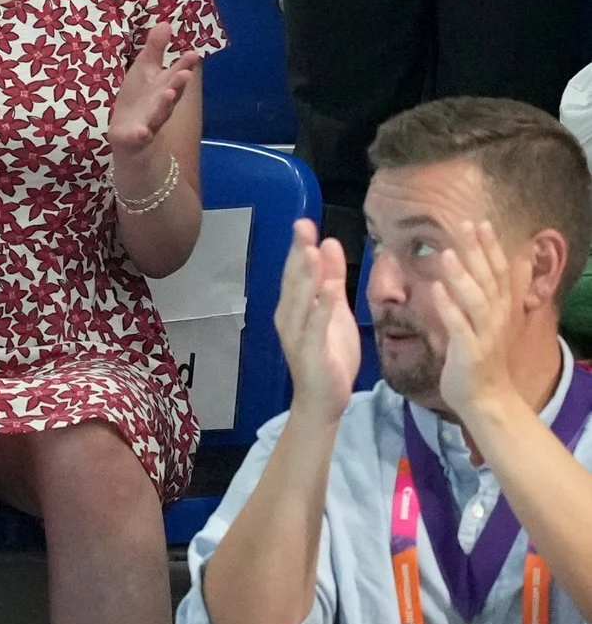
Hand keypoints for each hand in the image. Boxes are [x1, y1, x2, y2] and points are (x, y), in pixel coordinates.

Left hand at [107, 21, 202, 157]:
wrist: (129, 134)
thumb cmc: (139, 98)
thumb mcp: (145, 70)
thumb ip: (155, 49)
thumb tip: (165, 22)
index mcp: (163, 86)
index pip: (175, 74)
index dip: (183, 65)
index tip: (193, 53)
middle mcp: (161, 104)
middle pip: (171, 93)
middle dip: (178, 84)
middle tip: (185, 73)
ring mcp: (150, 121)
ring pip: (159, 113)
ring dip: (164, 105)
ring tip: (168, 94)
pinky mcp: (136, 136)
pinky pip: (140, 136)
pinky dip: (141, 134)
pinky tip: (142, 132)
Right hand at [275, 219, 361, 421]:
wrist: (323, 401)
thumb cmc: (330, 355)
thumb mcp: (334, 312)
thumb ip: (332, 280)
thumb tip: (328, 244)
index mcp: (294, 306)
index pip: (295, 271)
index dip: (299, 246)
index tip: (304, 222)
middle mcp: (289, 317)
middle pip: (293, 280)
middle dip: (299, 253)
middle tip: (302, 226)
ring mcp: (297, 335)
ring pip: (300, 301)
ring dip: (305, 276)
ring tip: (310, 252)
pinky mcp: (310, 353)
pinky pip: (314, 328)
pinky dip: (319, 309)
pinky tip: (326, 292)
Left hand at [432, 218, 527, 425]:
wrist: (487, 398)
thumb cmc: (484, 356)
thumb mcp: (495, 320)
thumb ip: (498, 292)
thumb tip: (512, 263)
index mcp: (502, 308)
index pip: (499, 271)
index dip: (491, 247)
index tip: (480, 222)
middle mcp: (498, 318)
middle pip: (489, 279)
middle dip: (477, 251)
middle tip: (465, 224)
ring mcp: (485, 334)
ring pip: (475, 300)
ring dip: (462, 276)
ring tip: (447, 253)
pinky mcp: (470, 351)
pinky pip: (458, 326)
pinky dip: (448, 307)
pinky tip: (436, 290)